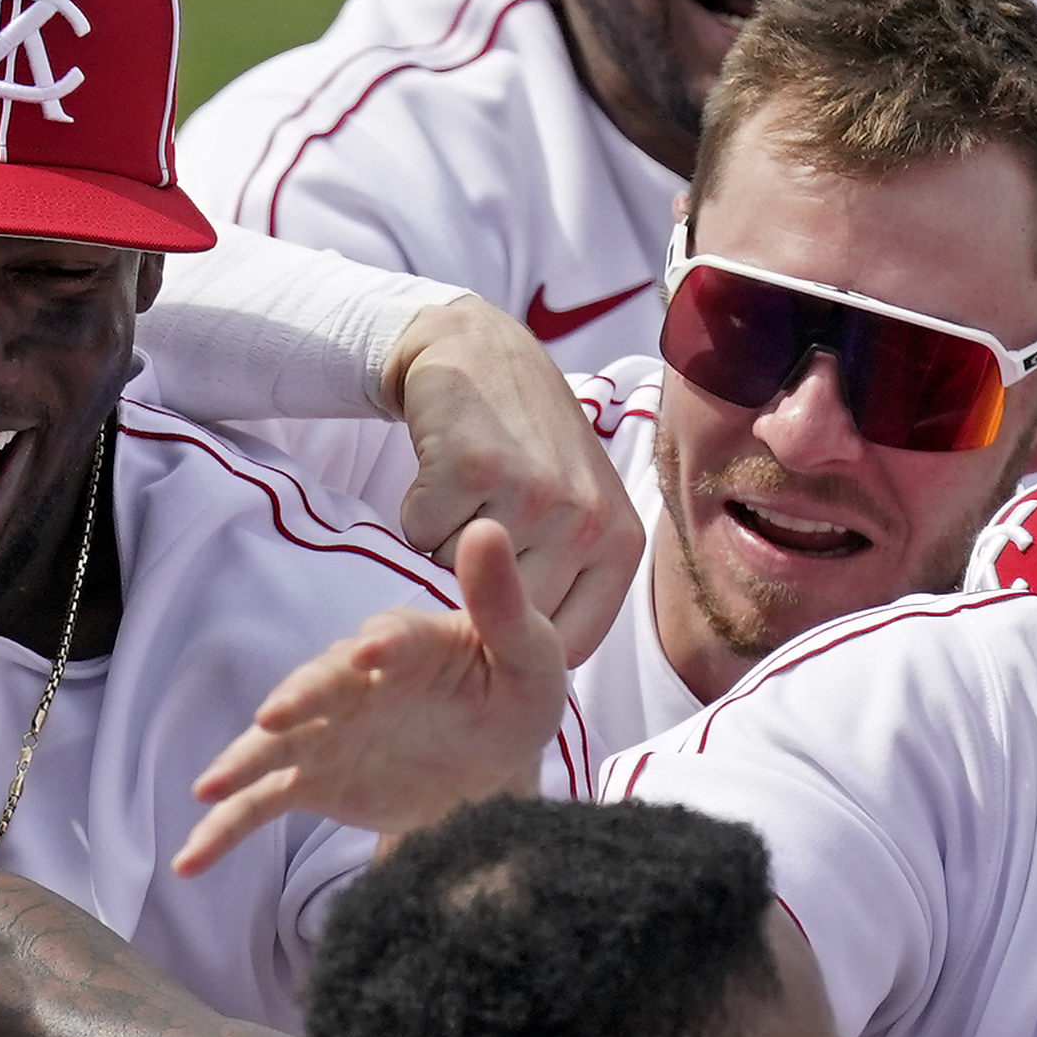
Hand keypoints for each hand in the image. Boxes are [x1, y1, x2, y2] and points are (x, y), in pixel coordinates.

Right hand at [175, 521, 562, 877]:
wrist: (495, 765)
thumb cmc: (512, 696)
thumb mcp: (529, 657)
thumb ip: (503, 604)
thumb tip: (487, 528)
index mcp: (410, 644)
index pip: (395, 638)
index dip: (384, 643)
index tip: (374, 652)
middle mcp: (354, 682)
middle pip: (320, 685)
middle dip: (297, 697)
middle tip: (274, 716)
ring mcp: (326, 732)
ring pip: (276, 744)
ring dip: (242, 762)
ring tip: (209, 787)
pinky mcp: (313, 780)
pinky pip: (261, 803)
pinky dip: (225, 829)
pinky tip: (192, 859)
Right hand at [382, 296, 640, 664]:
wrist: (480, 353)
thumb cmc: (526, 449)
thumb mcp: (576, 516)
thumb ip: (567, 591)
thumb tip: (530, 683)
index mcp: (620, 548)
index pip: (557, 649)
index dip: (511, 634)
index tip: (498, 599)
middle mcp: (588, 524)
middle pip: (499, 618)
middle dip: (473, 586)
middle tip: (485, 524)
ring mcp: (533, 494)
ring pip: (452, 577)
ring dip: (442, 546)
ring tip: (471, 492)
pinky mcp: (475, 468)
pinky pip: (419, 532)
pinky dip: (416, 509)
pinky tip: (445, 468)